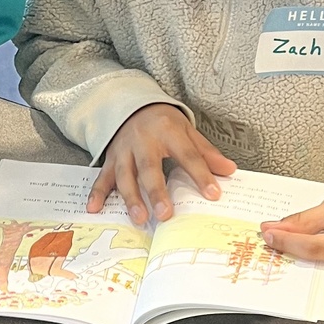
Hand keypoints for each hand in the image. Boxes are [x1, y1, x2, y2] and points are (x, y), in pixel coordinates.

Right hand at [88, 104, 236, 224]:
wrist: (131, 105)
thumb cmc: (163, 123)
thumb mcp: (188, 131)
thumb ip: (206, 153)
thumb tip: (229, 171)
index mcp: (168, 132)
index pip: (187, 155)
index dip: (200, 175)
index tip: (213, 194)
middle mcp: (143, 141)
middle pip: (149, 168)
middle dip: (157, 192)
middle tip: (165, 214)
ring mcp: (124, 151)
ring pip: (125, 175)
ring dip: (130, 198)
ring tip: (139, 218)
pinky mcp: (110, 159)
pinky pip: (102, 177)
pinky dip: (97, 193)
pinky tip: (94, 208)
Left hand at [262, 200, 323, 299]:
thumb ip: (303, 220)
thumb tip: (273, 229)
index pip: (313, 247)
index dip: (287, 242)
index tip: (268, 235)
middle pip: (311, 270)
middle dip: (286, 260)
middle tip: (269, 250)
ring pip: (313, 284)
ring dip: (294, 271)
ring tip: (282, 256)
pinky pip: (321, 290)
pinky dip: (306, 278)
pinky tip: (298, 266)